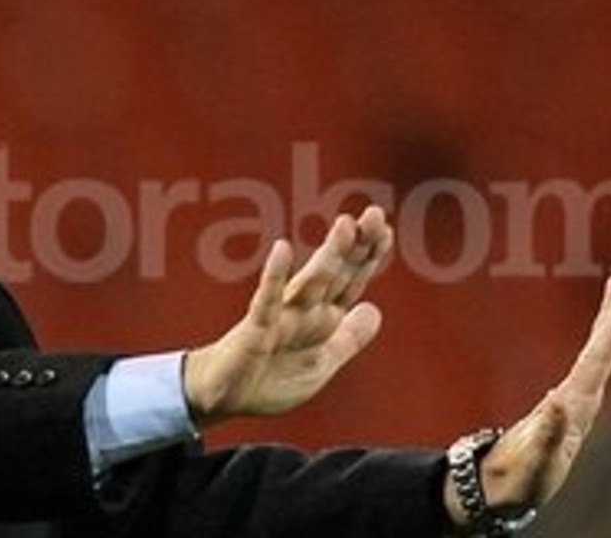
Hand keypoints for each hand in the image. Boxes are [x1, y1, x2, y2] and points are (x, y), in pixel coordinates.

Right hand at [183, 206, 393, 427]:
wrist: (224, 396)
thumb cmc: (268, 378)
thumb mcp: (320, 364)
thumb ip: (347, 339)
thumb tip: (374, 309)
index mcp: (322, 319)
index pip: (351, 282)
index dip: (369, 257)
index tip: (386, 229)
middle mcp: (304, 310)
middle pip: (336, 273)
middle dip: (356, 246)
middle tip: (375, 213)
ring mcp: (280, 316)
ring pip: (311, 282)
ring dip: (329, 256)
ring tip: (346, 225)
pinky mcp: (254, 328)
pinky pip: (266, 300)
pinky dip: (275, 276)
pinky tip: (282, 249)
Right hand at [444, 273, 610, 526]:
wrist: (512, 494)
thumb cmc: (522, 478)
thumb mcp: (534, 458)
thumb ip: (548, 433)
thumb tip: (558, 399)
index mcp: (577, 407)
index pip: (599, 356)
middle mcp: (583, 400)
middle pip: (605, 349)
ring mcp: (577, 400)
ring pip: (600, 353)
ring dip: (609, 321)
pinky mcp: (566, 402)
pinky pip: (587, 361)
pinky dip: (595, 340)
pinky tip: (600, 331)